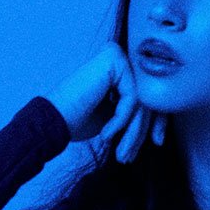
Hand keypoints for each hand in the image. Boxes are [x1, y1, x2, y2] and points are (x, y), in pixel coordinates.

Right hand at [49, 41, 165, 161]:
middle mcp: (119, 56)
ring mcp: (117, 55)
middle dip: (143, 131)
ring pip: (142, 99)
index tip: (157, 143)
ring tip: (121, 153)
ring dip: (133, 132)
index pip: (148, 93)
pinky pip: (132, 97)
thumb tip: (159, 121)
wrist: (51, 121)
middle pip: (148, 96)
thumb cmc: (76, 120)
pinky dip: (121, 120)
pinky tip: (106, 134)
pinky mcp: (114, 60)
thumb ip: (134, 111)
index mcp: (118, 67)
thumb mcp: (114, 116)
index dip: (156, 121)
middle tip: (131, 155)